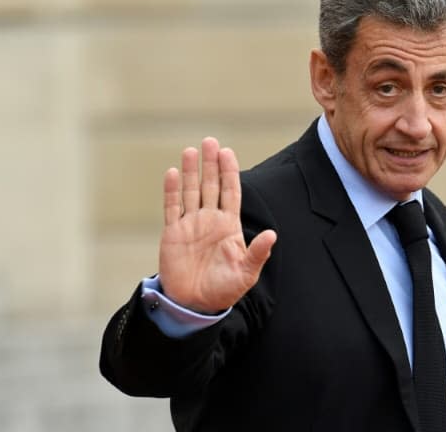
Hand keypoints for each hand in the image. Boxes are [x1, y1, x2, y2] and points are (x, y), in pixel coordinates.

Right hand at [158, 137, 276, 313]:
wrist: (194, 304)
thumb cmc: (223, 290)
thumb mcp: (246, 273)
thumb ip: (258, 253)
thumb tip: (273, 235)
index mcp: (229, 226)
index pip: (231, 192)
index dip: (230, 172)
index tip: (228, 152)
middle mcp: (210, 220)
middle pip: (211, 185)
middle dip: (211, 164)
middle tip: (210, 141)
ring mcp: (191, 224)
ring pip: (191, 191)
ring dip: (190, 171)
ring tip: (191, 150)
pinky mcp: (173, 233)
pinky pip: (172, 207)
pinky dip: (171, 190)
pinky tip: (172, 173)